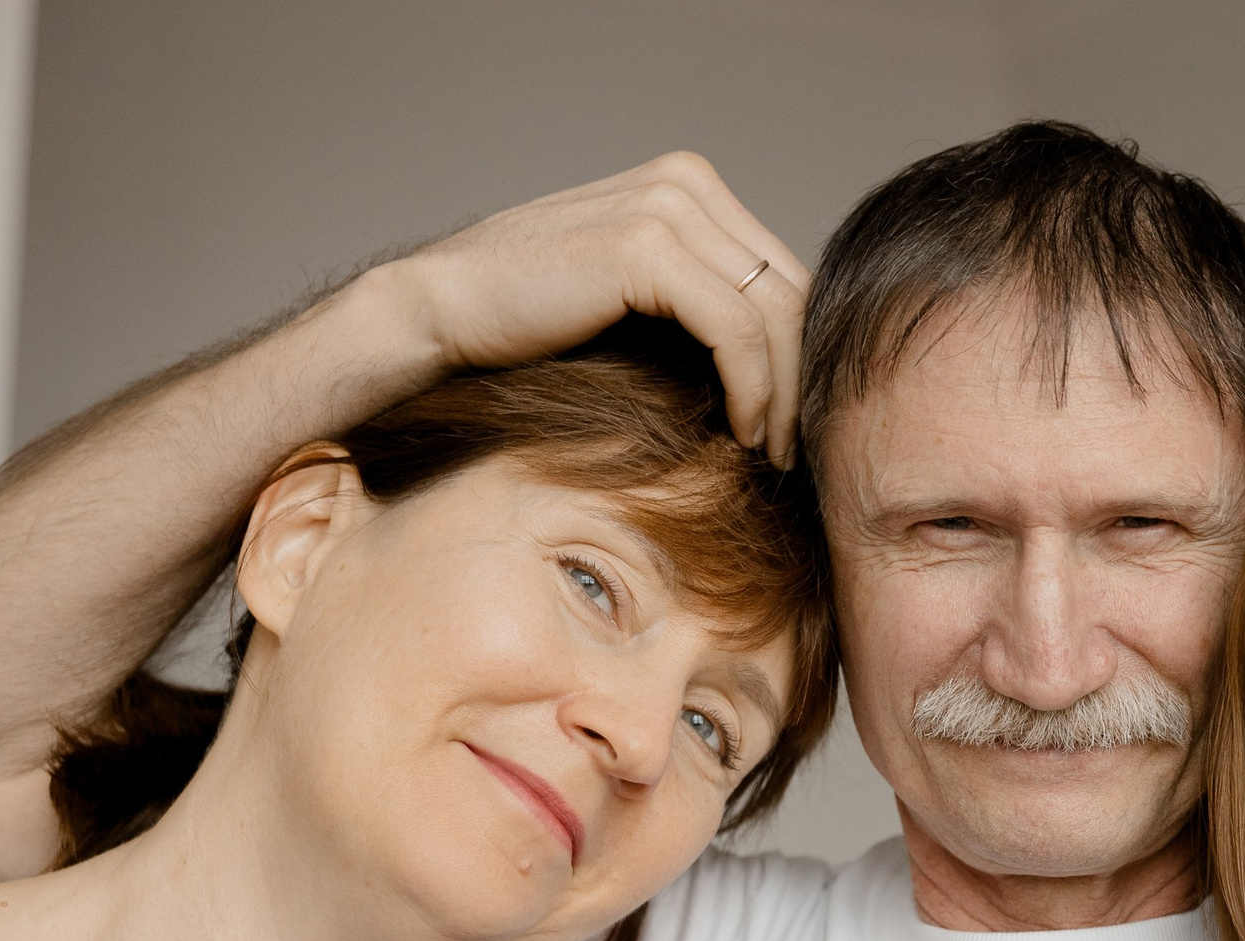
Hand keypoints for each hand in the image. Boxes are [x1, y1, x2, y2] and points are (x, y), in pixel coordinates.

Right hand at [361, 152, 812, 462]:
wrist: (441, 315)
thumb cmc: (531, 323)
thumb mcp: (636, 302)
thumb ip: (700, 304)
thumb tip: (784, 364)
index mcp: (689, 188)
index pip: (783, 275)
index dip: (802, 353)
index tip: (796, 423)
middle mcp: (685, 183)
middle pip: (791, 291)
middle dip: (803, 376)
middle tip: (797, 448)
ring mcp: (666, 206)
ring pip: (774, 313)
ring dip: (783, 394)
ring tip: (771, 452)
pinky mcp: (645, 246)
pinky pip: (735, 330)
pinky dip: (751, 388)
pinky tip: (741, 433)